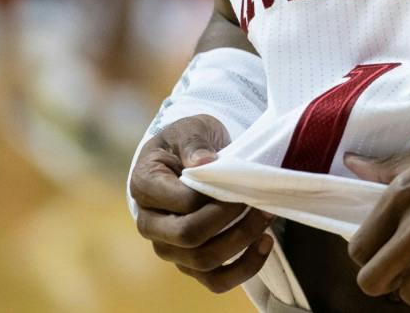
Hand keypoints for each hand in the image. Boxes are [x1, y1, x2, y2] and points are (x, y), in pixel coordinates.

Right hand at [130, 113, 274, 292]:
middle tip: (254, 199)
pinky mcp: (191, 263)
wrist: (189, 159)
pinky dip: (244, 268)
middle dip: (230, 220)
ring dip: (241, 241)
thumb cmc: (187, 142)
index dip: (213, 196)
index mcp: (144, 186)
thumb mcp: (190, 129)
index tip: (238, 181)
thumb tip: (203, 162)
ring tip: (265, 216)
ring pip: (203, 262)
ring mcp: (170, 248)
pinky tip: (264, 244)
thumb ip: (194, 143)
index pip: (181, 203)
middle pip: (189, 237)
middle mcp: (151, 224)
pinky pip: (216, 281)